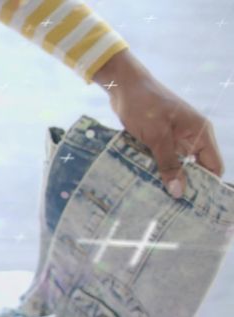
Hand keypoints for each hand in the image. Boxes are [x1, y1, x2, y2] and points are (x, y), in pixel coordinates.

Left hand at [94, 50, 223, 197]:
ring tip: (158, 204)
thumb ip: (168, 163)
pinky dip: (155, 171)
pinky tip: (146, 187)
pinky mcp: (157, 140)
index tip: (196, 208)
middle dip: (185, 187)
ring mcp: (174, 139)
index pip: (213, 165)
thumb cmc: (144, 105)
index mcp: (200, 133)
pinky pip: (161, 160)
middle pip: (194, 169)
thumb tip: (179, 192)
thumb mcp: (157, 136)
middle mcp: (191, 137)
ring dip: (167, 181)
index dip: (207, 186)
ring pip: (176, 166)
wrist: (122, 85)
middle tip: (173, 212)